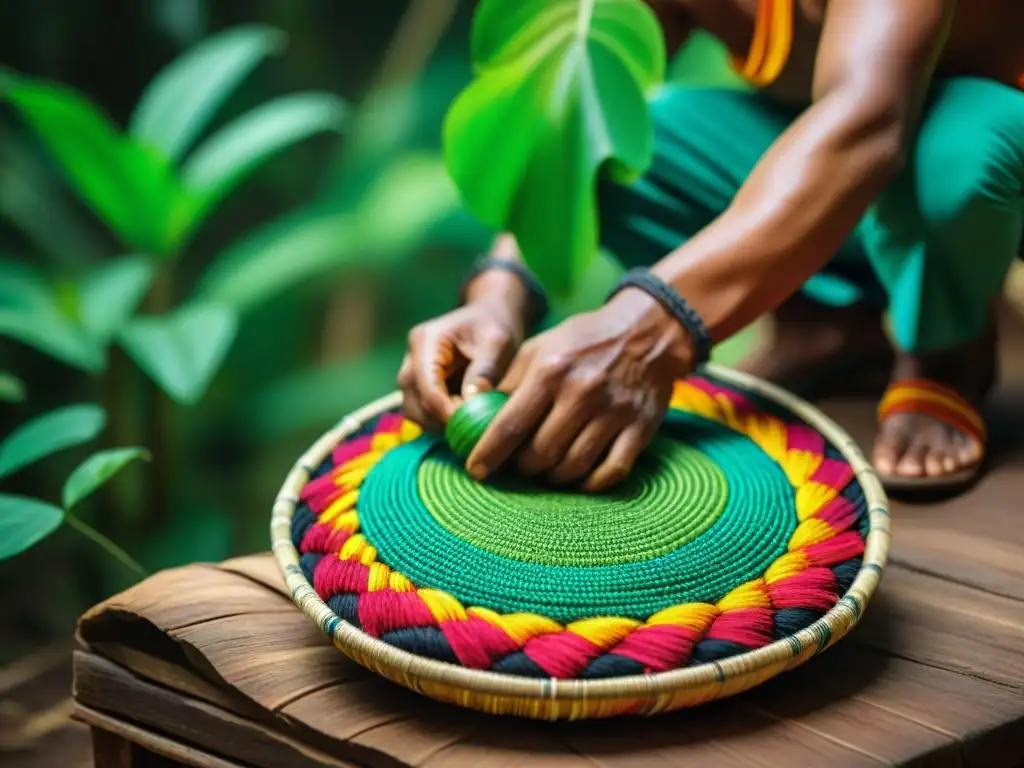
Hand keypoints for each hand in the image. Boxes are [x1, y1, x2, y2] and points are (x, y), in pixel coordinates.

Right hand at [398, 300, 525, 432]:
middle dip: (441, 420)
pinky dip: (441, 422)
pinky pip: (423, 414)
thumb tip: (472, 403)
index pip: (427, 387)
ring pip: (415, 413)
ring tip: (470, 423)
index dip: (446, 411)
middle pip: (414, 403)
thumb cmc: (494, 325)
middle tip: (473, 428)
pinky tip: (464, 419)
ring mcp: (413, 375)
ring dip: (440, 424)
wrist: (490, 317)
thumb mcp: (497, 342)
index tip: (471, 426)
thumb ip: (485, 370)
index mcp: (425, 342)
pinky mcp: (420, 388)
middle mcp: (411, 360)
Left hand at [466, 288, 693, 491]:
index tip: (476, 471)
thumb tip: (477, 413)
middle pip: (540, 453)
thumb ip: (510, 380)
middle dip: (523, 467)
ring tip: (546, 470)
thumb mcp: (541, 347)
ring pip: (573, 467)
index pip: (510, 425)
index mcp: (550, 370)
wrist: (648, 331)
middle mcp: (581, 392)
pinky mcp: (641, 428)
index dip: (488, 454)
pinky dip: (591, 483)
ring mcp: (614, 412)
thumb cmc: (584, 341)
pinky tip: (580, 477)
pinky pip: (612, 471)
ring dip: (553, 476)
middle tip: (519, 465)